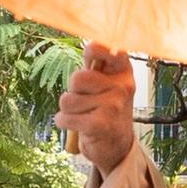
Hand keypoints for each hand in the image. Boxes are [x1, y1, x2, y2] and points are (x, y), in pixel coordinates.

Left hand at [58, 43, 139, 173]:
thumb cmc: (105, 108)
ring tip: (82, 115)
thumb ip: (96, 65)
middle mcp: (122, 86)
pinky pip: (65, 117)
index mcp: (122, 70)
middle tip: (84, 100)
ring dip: (67, 110)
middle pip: (77, 78)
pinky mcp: (102, 125)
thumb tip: (91, 42)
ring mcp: (114, 106)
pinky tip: (76, 125)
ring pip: (67, 100)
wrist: (116, 145)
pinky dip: (64, 122)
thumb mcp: (106, 83)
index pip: (106, 49)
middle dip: (72, 91)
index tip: (90, 54)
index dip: (93, 49)